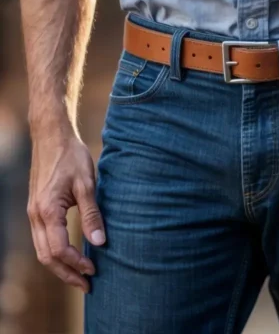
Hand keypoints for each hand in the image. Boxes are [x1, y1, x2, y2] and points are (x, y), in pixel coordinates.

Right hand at [27, 131, 104, 291]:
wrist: (51, 137)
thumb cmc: (71, 157)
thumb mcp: (87, 184)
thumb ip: (92, 214)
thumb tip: (100, 241)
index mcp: (47, 211)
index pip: (59, 249)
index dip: (77, 263)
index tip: (95, 269)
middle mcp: (35, 216)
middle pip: (47, 256)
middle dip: (67, 273)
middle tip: (88, 285)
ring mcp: (33, 214)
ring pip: (42, 250)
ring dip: (60, 266)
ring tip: (81, 276)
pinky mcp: (36, 210)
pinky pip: (42, 240)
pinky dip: (55, 253)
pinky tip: (72, 256)